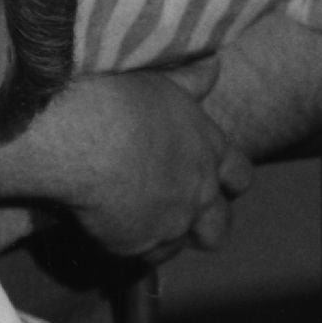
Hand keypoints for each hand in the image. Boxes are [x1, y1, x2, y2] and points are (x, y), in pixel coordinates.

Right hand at [0, 63, 250, 263]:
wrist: (83, 135)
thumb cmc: (118, 98)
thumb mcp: (158, 79)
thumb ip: (190, 79)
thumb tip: (215, 65)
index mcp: (208, 148)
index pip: (238, 174)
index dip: (228, 180)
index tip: (214, 180)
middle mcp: (199, 191)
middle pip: (219, 224)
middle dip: (204, 223)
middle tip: (176, 213)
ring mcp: (170, 223)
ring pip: (179, 246)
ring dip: (162, 239)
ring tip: (132, 224)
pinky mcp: (136, 245)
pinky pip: (139, 257)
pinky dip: (125, 245)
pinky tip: (102, 230)